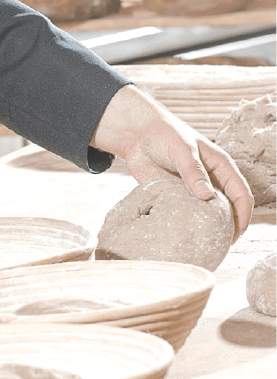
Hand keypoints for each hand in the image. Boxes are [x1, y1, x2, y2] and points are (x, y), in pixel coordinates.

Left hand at [92, 84, 252, 239]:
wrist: (135, 133)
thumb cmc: (163, 133)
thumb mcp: (181, 150)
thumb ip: (193, 171)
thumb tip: (208, 196)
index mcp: (221, 166)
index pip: (242, 194)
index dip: (242, 215)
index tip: (235, 233)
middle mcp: (211, 179)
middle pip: (227, 208)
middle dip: (227, 226)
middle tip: (218, 245)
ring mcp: (193, 188)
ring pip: (207, 212)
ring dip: (207, 227)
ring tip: (203, 244)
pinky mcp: (177, 194)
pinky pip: (187, 212)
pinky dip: (188, 223)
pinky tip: (183, 234)